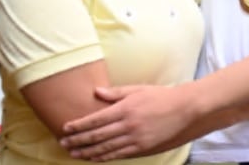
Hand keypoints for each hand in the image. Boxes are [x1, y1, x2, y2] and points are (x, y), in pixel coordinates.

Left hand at [58, 84, 192, 160]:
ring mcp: (136, 139)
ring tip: (75, 154)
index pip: (95, 120)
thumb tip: (96, 92)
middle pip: (98, 136)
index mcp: (124, 110)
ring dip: (89, 152)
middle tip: (64, 143)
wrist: (184, 110)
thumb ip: (115, 93)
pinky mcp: (143, 149)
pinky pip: (120, 154)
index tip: (65, 128)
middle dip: (79, 140)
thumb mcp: (136, 89)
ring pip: (107, 148)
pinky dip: (106, 157)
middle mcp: (128, 126)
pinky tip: (95, 158)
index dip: (79, 125)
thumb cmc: (159, 96)